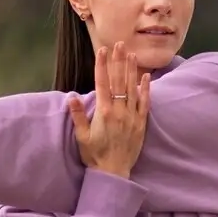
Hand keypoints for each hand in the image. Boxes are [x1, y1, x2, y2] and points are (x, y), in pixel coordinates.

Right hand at [68, 42, 149, 178]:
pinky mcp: (141, 123)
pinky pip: (145, 102)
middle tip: (119, 44)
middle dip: (118, 61)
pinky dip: (146, 88)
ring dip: (131, 70)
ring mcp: (132, 116)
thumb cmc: (95, 155)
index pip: (102, 83)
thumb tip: (71, 96)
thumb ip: (77, 115)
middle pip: (119, 81)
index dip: (102, 65)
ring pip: (132, 88)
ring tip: (131, 54)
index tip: (103, 50)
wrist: (114, 172)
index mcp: (103, 112)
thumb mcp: (82, 137)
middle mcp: (119, 111)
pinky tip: (146, 76)